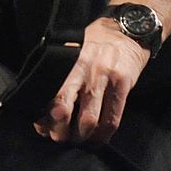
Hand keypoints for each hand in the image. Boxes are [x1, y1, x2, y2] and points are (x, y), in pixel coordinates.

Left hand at [34, 18, 148, 144]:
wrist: (128, 30)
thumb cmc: (96, 42)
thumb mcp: (75, 48)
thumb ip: (63, 71)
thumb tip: (46, 104)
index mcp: (71, 60)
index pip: (55, 92)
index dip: (47, 116)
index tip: (43, 127)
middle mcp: (87, 69)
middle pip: (68, 109)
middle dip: (61, 130)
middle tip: (59, 138)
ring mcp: (106, 77)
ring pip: (90, 120)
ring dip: (82, 137)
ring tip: (79, 140)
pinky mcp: (123, 85)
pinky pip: (113, 120)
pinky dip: (103, 136)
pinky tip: (97, 139)